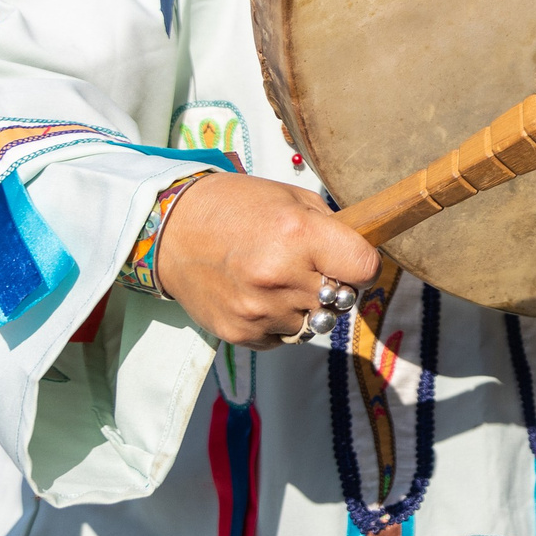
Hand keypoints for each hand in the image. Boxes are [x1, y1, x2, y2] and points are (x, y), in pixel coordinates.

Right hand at [154, 172, 382, 349]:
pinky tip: (259, 294)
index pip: (365, 268)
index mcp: (298, 235)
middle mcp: (280, 277)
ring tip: (279, 279)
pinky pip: (285, 336)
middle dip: (334, 285)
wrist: (170, 231)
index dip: (364, 265)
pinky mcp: (242, 334)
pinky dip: (281, 320)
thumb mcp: (291, 199)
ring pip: (315, 323)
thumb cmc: (234, 207)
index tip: (352, 260)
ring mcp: (260, 311)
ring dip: (306, 306)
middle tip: (310, 267)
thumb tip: (360, 258)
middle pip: (343, 300)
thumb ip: (330, 228)